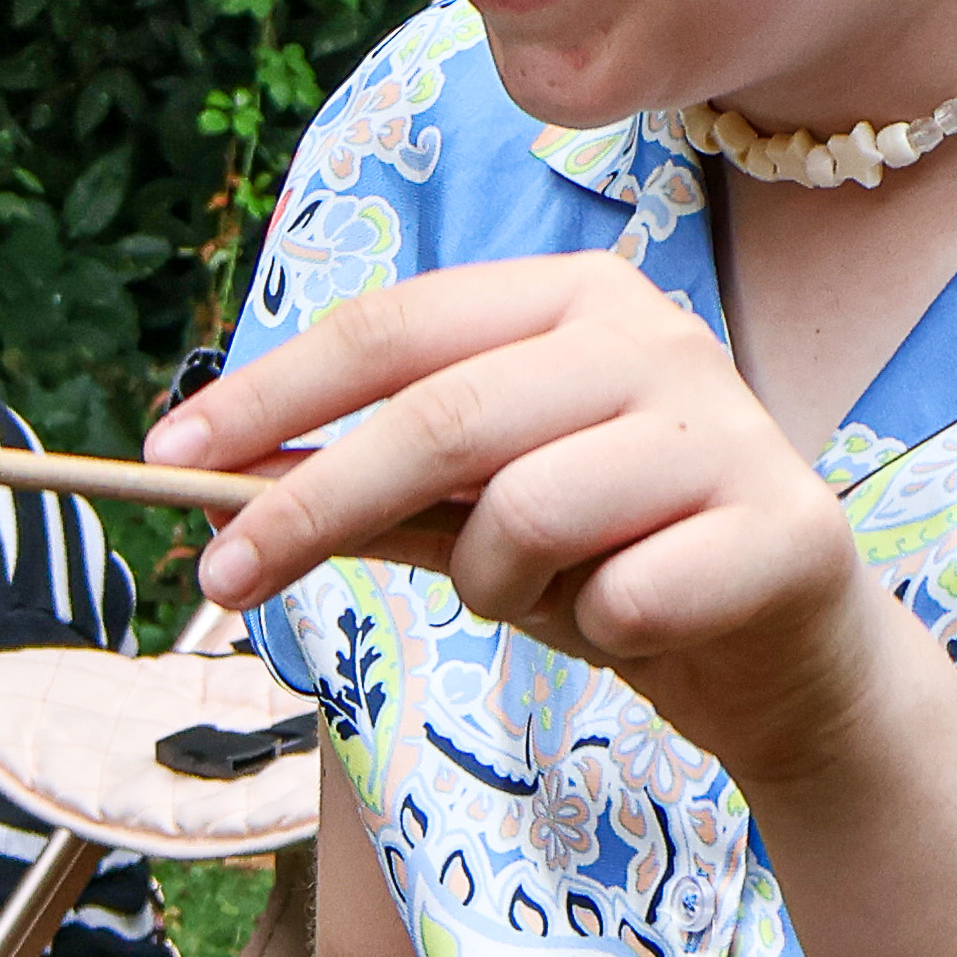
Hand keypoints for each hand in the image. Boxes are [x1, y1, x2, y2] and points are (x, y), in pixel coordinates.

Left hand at [155, 259, 890, 783]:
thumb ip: (366, 485)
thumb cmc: (613, 560)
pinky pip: (621, 598)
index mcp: (572, 299)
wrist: (788, 658)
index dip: (272, 391)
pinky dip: (596, 630)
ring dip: (495, 583)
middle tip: (223, 575)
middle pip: (439, 415)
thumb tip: (218, 475)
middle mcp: (654, 336)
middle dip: (311, 503)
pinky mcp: (784, 529)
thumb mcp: (475, 514)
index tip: (168, 454)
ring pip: (526, 510)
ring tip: (542, 595)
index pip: (393, 329)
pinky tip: (640, 621)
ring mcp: (729, 427)